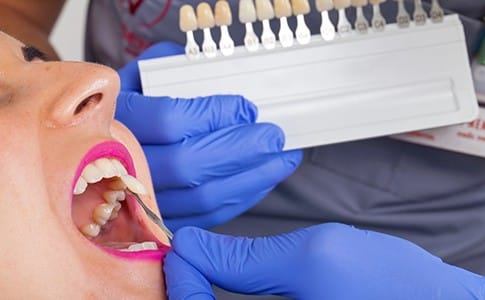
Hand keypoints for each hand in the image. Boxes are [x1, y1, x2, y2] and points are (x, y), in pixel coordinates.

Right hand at [116, 42, 302, 229]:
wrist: (115, 126)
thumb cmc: (144, 94)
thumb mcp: (158, 67)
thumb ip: (190, 70)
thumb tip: (240, 88)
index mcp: (118, 114)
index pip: (168, 120)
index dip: (213, 116)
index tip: (246, 108)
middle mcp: (122, 160)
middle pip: (186, 165)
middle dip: (240, 151)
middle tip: (273, 136)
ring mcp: (140, 194)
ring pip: (199, 197)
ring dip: (249, 179)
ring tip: (280, 159)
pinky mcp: (162, 214)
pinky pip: (204, 215)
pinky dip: (240, 198)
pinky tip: (261, 179)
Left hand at [164, 224, 484, 299]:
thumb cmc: (393, 290)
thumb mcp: (314, 259)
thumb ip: (246, 257)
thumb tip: (196, 246)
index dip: (182, 280)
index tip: (183, 249)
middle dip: (189, 286)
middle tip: (188, 253)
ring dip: (206, 289)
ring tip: (205, 258)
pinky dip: (229, 294)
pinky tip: (234, 274)